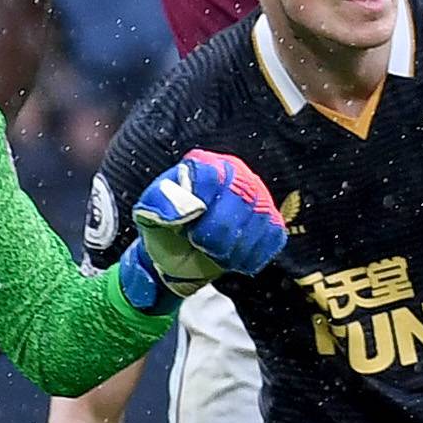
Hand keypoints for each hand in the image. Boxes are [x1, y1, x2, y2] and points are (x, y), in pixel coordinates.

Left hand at [118, 150, 283, 307]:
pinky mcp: (272, 220)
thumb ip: (158, 206)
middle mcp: (235, 172)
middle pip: (242, 197)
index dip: (203, 209)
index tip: (190, 231)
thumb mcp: (149, 216)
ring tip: (215, 253)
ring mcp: (258, 195)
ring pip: (261, 218)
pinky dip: (251, 255)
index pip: (212, 176)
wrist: (183, 253)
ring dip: (235, 247)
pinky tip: (233, 257)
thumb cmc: (167, 231)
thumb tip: (187, 209)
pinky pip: (273, 236)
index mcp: (203, 165)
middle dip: (219, 232)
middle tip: (201, 246)